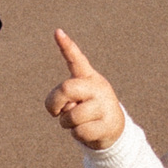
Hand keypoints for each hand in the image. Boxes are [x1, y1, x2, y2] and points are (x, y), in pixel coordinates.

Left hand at [45, 30, 124, 150]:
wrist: (113, 130)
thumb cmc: (87, 112)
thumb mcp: (76, 101)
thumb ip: (67, 100)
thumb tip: (67, 109)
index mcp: (88, 78)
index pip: (76, 60)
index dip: (67, 46)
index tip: (57, 32)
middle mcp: (97, 88)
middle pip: (66, 89)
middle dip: (54, 102)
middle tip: (56, 112)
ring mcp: (104, 105)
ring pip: (71, 116)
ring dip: (67, 124)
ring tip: (77, 123)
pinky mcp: (107, 124)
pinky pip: (80, 132)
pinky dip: (77, 135)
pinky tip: (88, 132)